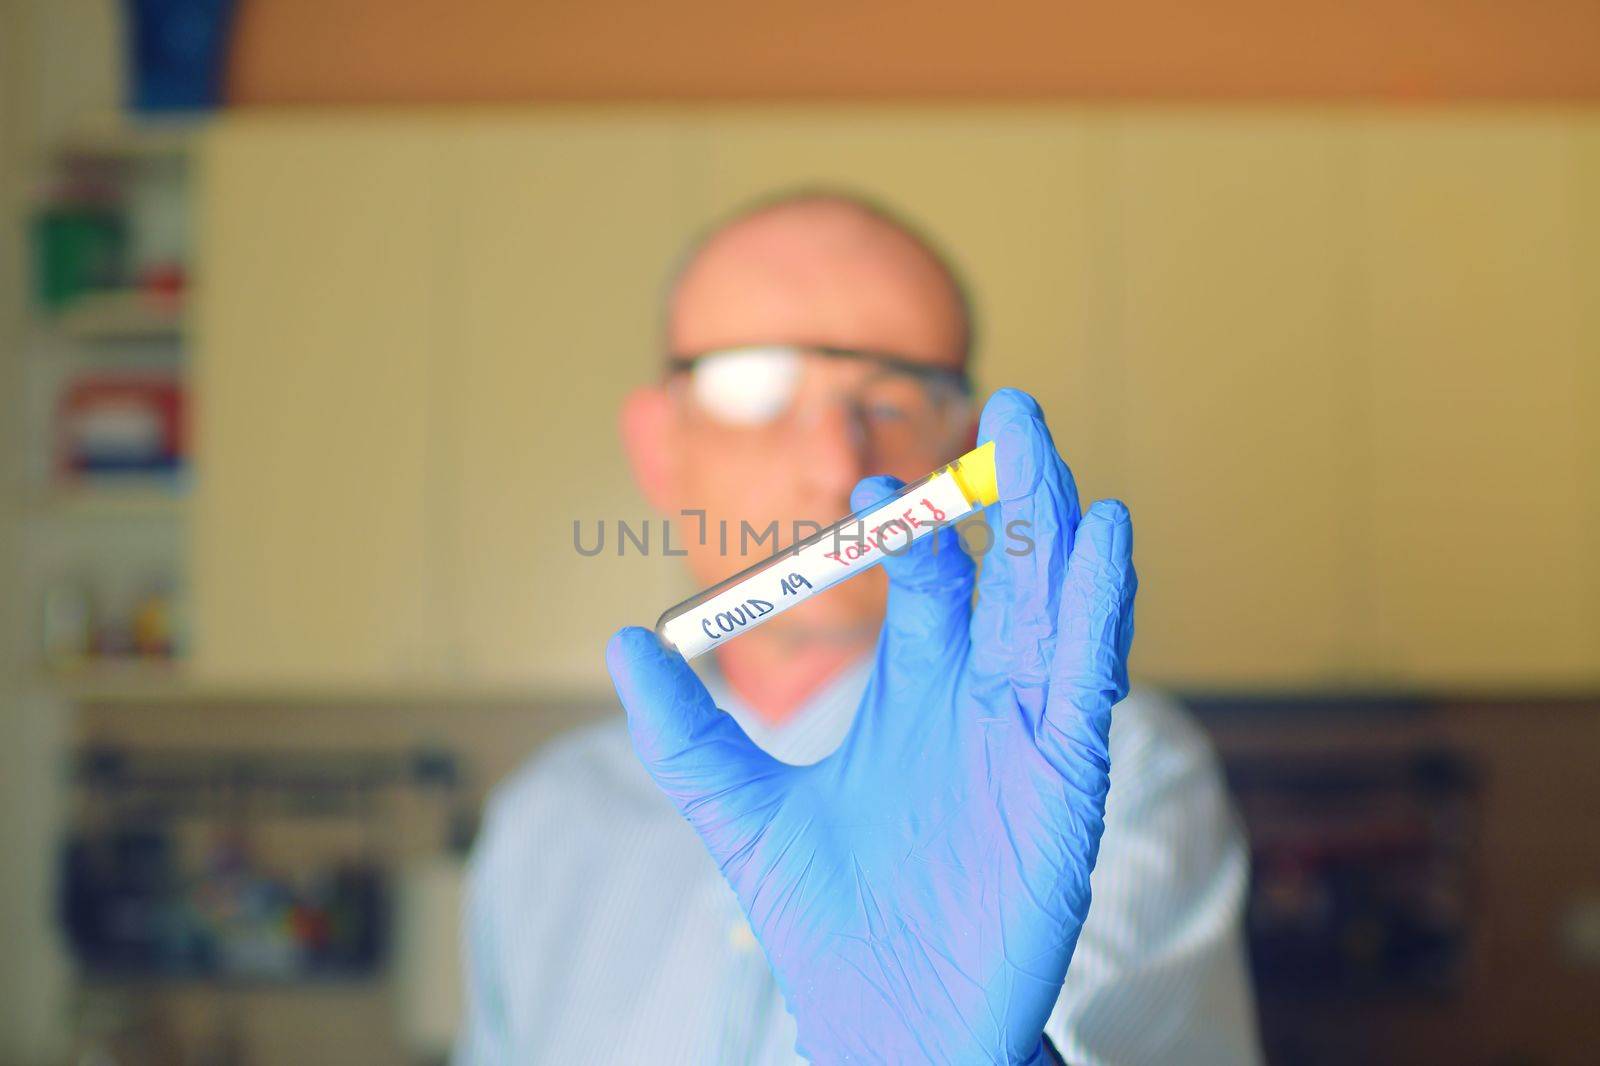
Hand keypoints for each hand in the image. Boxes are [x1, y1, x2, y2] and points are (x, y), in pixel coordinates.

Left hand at [606, 389, 1136, 1064]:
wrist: (886, 1021)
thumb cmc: (824, 921)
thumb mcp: (737, 811)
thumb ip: (686, 731)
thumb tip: (624, 644)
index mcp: (918, 698)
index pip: (930, 588)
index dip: (904, 535)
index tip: (861, 491)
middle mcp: (981, 702)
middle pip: (1008, 574)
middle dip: (1012, 492)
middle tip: (1006, 408)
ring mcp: (1029, 732)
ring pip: (1055, 605)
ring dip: (1058, 523)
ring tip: (1047, 444)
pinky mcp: (1066, 773)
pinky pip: (1089, 672)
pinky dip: (1101, 601)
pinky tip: (1103, 533)